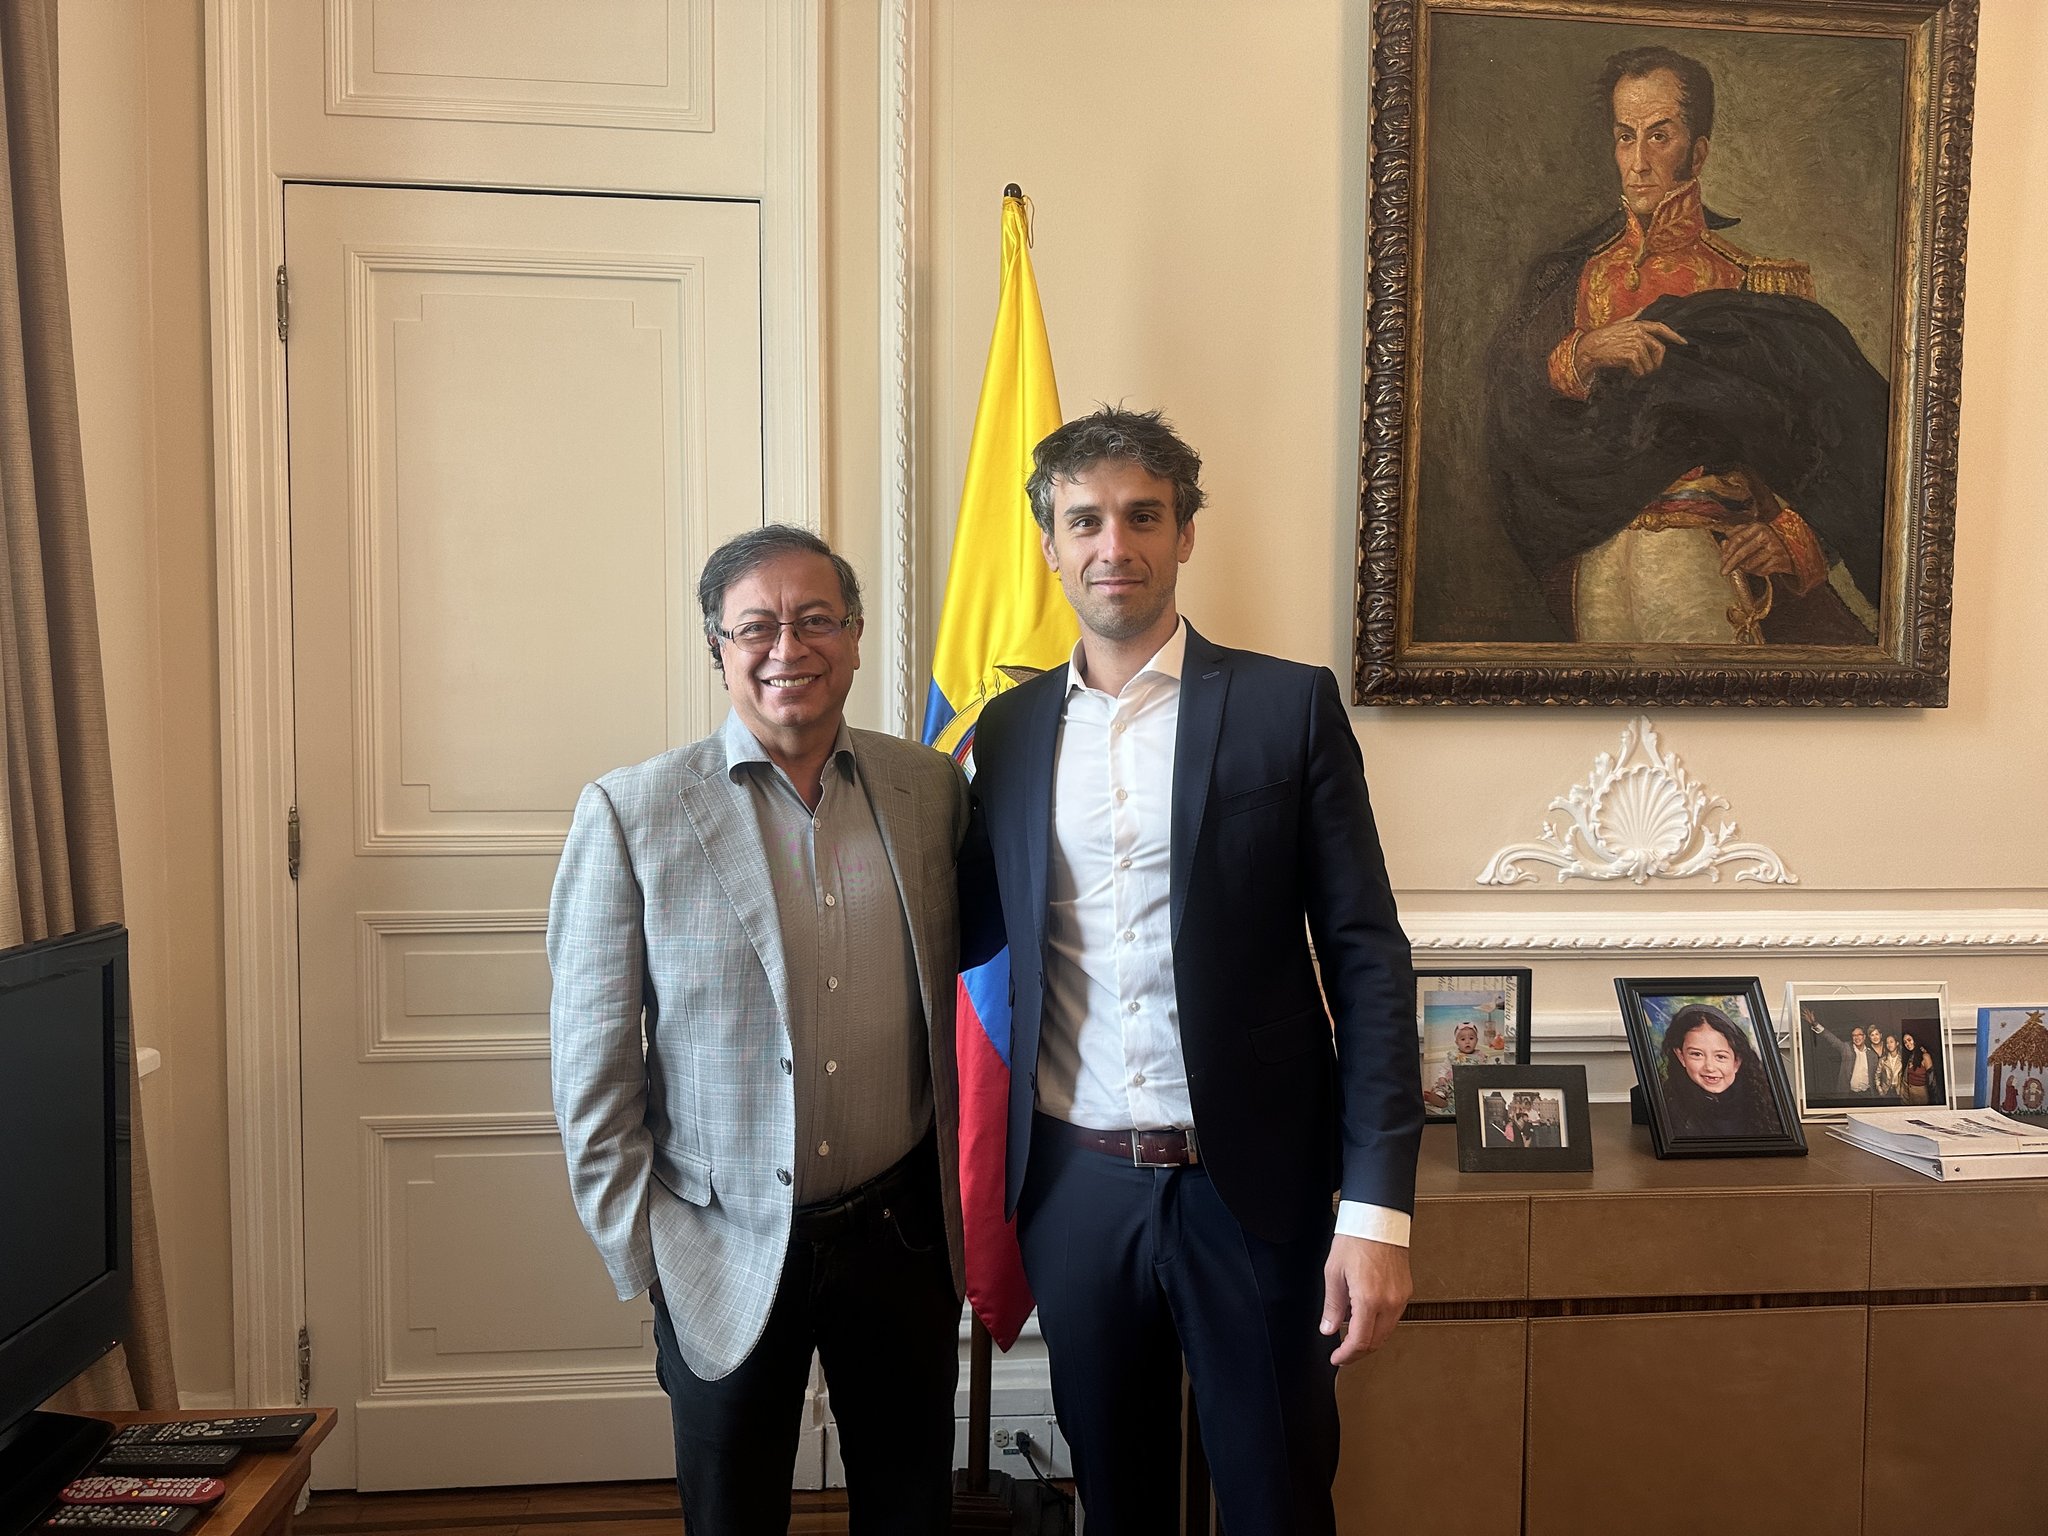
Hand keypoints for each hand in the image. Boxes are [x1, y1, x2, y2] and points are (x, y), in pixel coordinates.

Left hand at [1320, 1235, 1411, 1365]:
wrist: (1378, 1219)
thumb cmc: (1356, 1239)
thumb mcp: (1333, 1272)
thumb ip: (1332, 1306)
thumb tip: (1328, 1329)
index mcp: (1369, 1298)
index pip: (1360, 1341)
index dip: (1347, 1355)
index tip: (1337, 1358)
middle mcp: (1389, 1301)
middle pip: (1376, 1342)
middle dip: (1358, 1352)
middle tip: (1342, 1353)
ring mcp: (1400, 1297)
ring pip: (1386, 1332)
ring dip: (1369, 1339)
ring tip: (1350, 1334)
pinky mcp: (1406, 1291)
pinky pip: (1393, 1318)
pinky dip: (1379, 1325)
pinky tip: (1365, 1318)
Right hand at [1574, 317, 1686, 376]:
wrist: (1589, 349)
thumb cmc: (1602, 338)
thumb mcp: (1618, 324)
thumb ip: (1632, 318)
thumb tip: (1642, 309)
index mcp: (1638, 324)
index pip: (1661, 328)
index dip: (1674, 335)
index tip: (1683, 342)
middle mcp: (1639, 332)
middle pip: (1659, 349)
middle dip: (1657, 361)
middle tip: (1651, 368)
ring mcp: (1636, 343)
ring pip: (1650, 362)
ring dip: (1644, 370)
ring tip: (1635, 370)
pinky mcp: (1631, 354)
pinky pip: (1641, 369)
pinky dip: (1637, 374)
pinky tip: (1629, 372)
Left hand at [1716, 522, 1793, 578]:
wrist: (1797, 545)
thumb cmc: (1770, 538)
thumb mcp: (1755, 531)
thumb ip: (1738, 534)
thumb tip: (1723, 542)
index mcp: (1758, 527)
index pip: (1737, 539)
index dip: (1727, 551)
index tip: (1722, 561)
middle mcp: (1767, 536)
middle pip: (1741, 553)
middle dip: (1730, 564)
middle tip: (1723, 572)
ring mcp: (1774, 549)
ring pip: (1750, 564)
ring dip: (1745, 568)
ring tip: (1747, 566)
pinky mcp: (1780, 561)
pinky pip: (1761, 571)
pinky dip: (1757, 572)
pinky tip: (1760, 567)